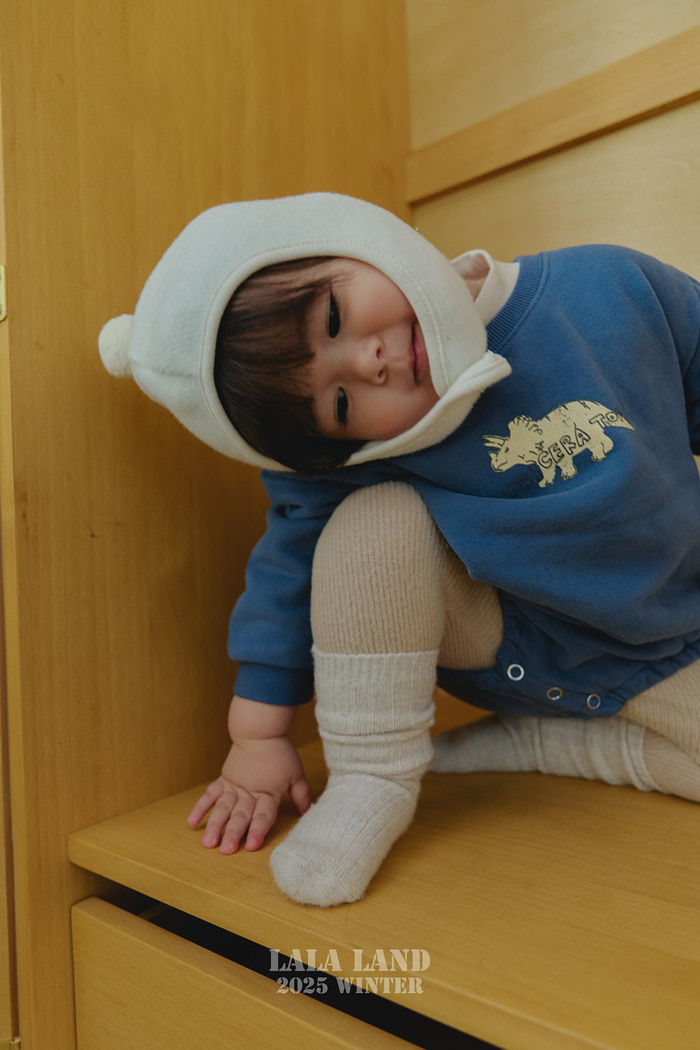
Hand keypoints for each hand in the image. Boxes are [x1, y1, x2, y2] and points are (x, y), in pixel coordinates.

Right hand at [186, 736, 310, 853]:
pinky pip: (210, 795)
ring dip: (215, 825)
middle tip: (225, 850)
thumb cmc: (279, 752)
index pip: (263, 815)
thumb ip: (301, 794)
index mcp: (268, 793)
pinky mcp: (224, 779)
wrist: (258, 731)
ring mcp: (234, 786)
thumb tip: (307, 813)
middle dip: (233, 834)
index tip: (251, 846)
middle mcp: (249, 792)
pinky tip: (192, 822)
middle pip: (241, 815)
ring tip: (208, 843)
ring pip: (223, 808)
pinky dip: (201, 808)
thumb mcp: (296, 773)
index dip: (258, 831)